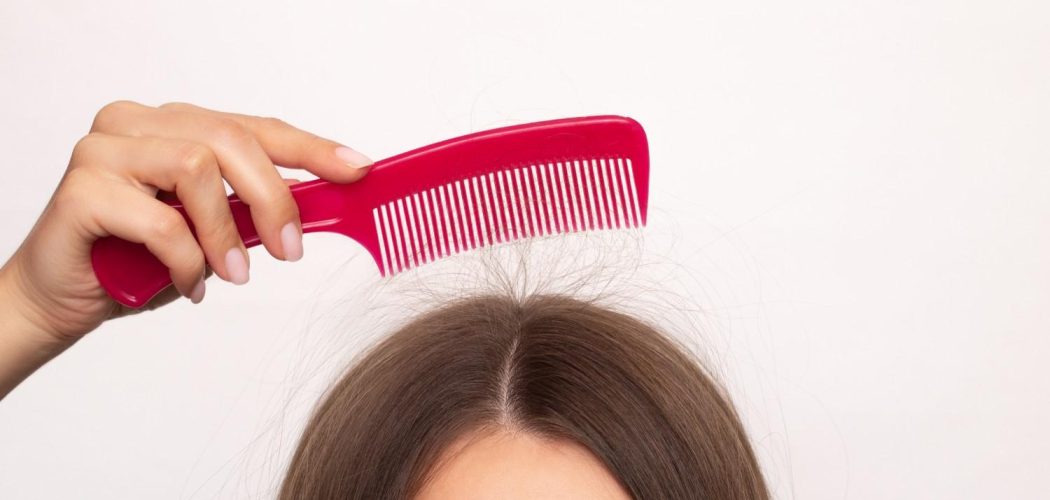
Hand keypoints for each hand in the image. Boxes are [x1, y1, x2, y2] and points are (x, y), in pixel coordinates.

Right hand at [0, 100, 371, 359]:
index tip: (357, 169)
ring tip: (229, 275)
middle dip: (274, 199)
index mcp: (174, 125)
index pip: (256, 127)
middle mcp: (138, 123)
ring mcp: (104, 149)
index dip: (312, 148)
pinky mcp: (81, 188)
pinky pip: (160, 220)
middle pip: (230, 140)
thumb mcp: (212, 234)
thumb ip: (252, 213)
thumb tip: (321, 209)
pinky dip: (186, 259)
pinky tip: (185, 283)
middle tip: (290, 250)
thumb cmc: (138, 261)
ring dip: (225, 233)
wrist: (61, 300)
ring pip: (196, 169)